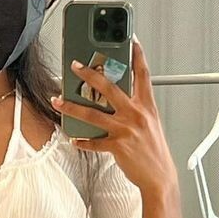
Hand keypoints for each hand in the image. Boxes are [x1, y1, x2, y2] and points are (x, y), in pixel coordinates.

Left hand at [51, 37, 177, 195]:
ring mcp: (126, 130)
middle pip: (109, 87)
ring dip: (72, 106)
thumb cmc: (154, 151)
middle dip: (90, 74)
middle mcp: (136, 115)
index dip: (137, 55)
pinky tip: (73, 138)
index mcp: (147, 106)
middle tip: (75, 66)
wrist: (160, 177)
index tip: (130, 39)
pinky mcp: (117, 146)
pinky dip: (82, 141)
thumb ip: (135, 108)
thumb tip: (114, 98)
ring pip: (93, 114)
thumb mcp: (150, 123)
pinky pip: (93, 142)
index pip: (143, 74)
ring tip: (58, 100)